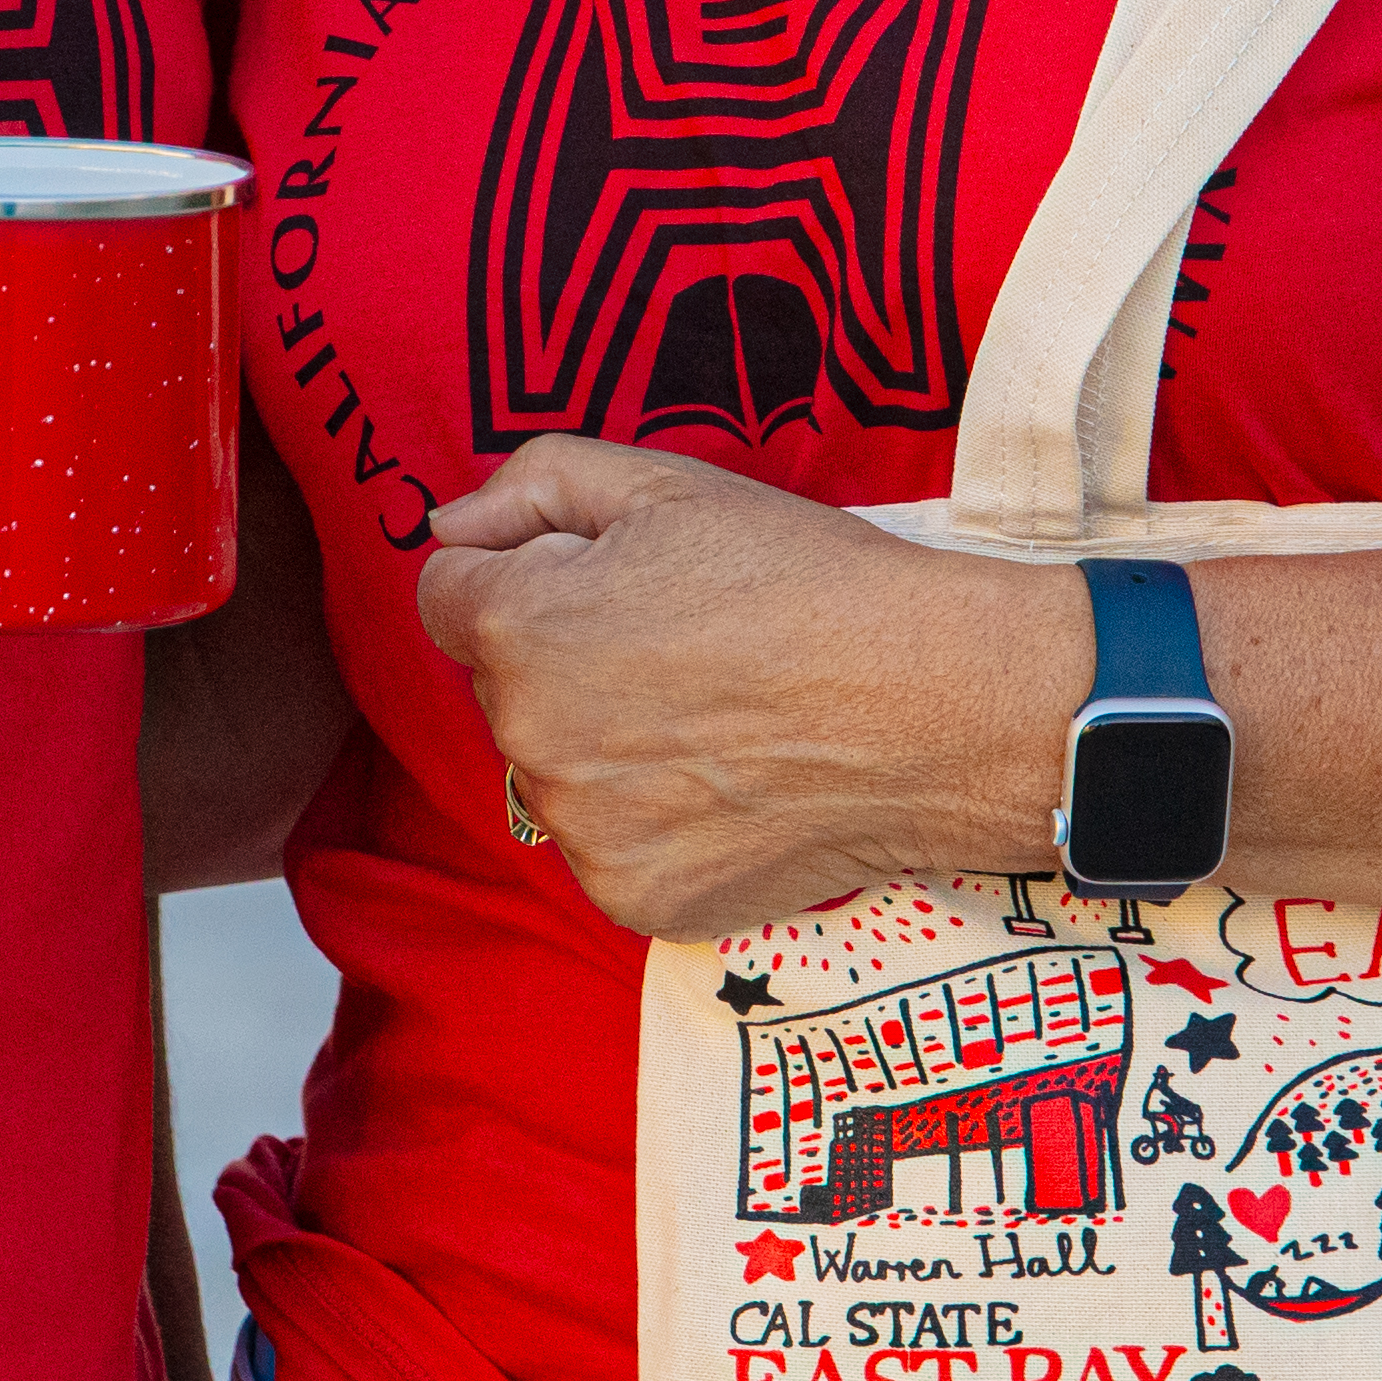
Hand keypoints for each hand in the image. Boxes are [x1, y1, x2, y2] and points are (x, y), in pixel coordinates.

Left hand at [413, 437, 1053, 934]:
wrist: (934, 705)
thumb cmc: (806, 581)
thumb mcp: (665, 483)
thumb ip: (528, 487)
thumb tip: (448, 529)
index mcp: (518, 626)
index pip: (447, 594)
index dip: (527, 573)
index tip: (610, 581)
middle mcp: (528, 740)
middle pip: (502, 687)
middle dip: (563, 660)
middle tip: (682, 645)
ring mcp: (581, 832)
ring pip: (554, 772)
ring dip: (604, 746)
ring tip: (716, 717)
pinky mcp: (634, 898)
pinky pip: (608, 848)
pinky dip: (653, 822)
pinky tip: (729, 785)